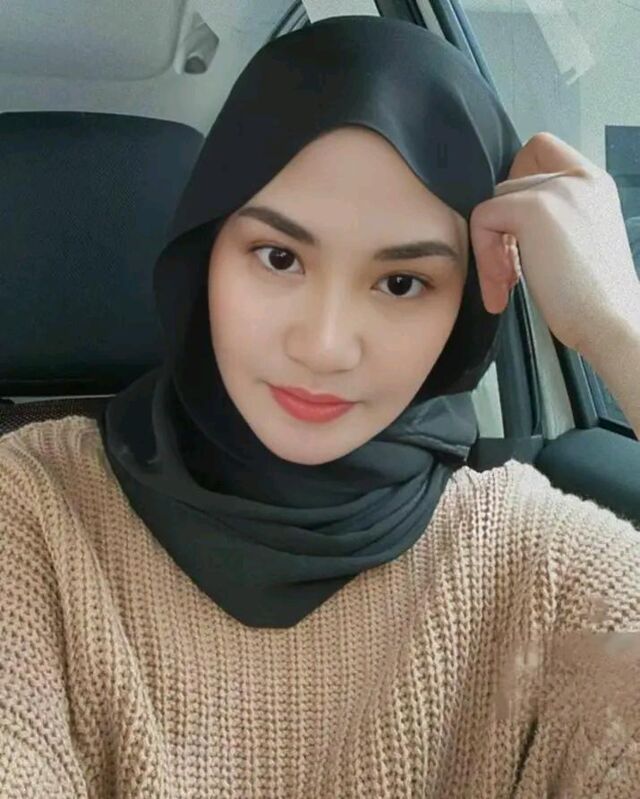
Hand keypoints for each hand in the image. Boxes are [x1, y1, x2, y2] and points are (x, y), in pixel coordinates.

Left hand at [469, 131, 639, 358]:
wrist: (609, 321)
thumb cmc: (593, 298)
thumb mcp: (576, 241)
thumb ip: (551, 218)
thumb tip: (504, 220)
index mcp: (593, 183)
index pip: (540, 149)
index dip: (515, 184)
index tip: (516, 230)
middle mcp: (580, 177)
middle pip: (509, 183)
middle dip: (500, 233)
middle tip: (509, 276)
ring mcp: (558, 189)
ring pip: (494, 203)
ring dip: (490, 250)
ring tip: (506, 287)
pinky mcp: (533, 209)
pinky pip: (483, 218)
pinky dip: (484, 255)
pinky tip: (504, 287)